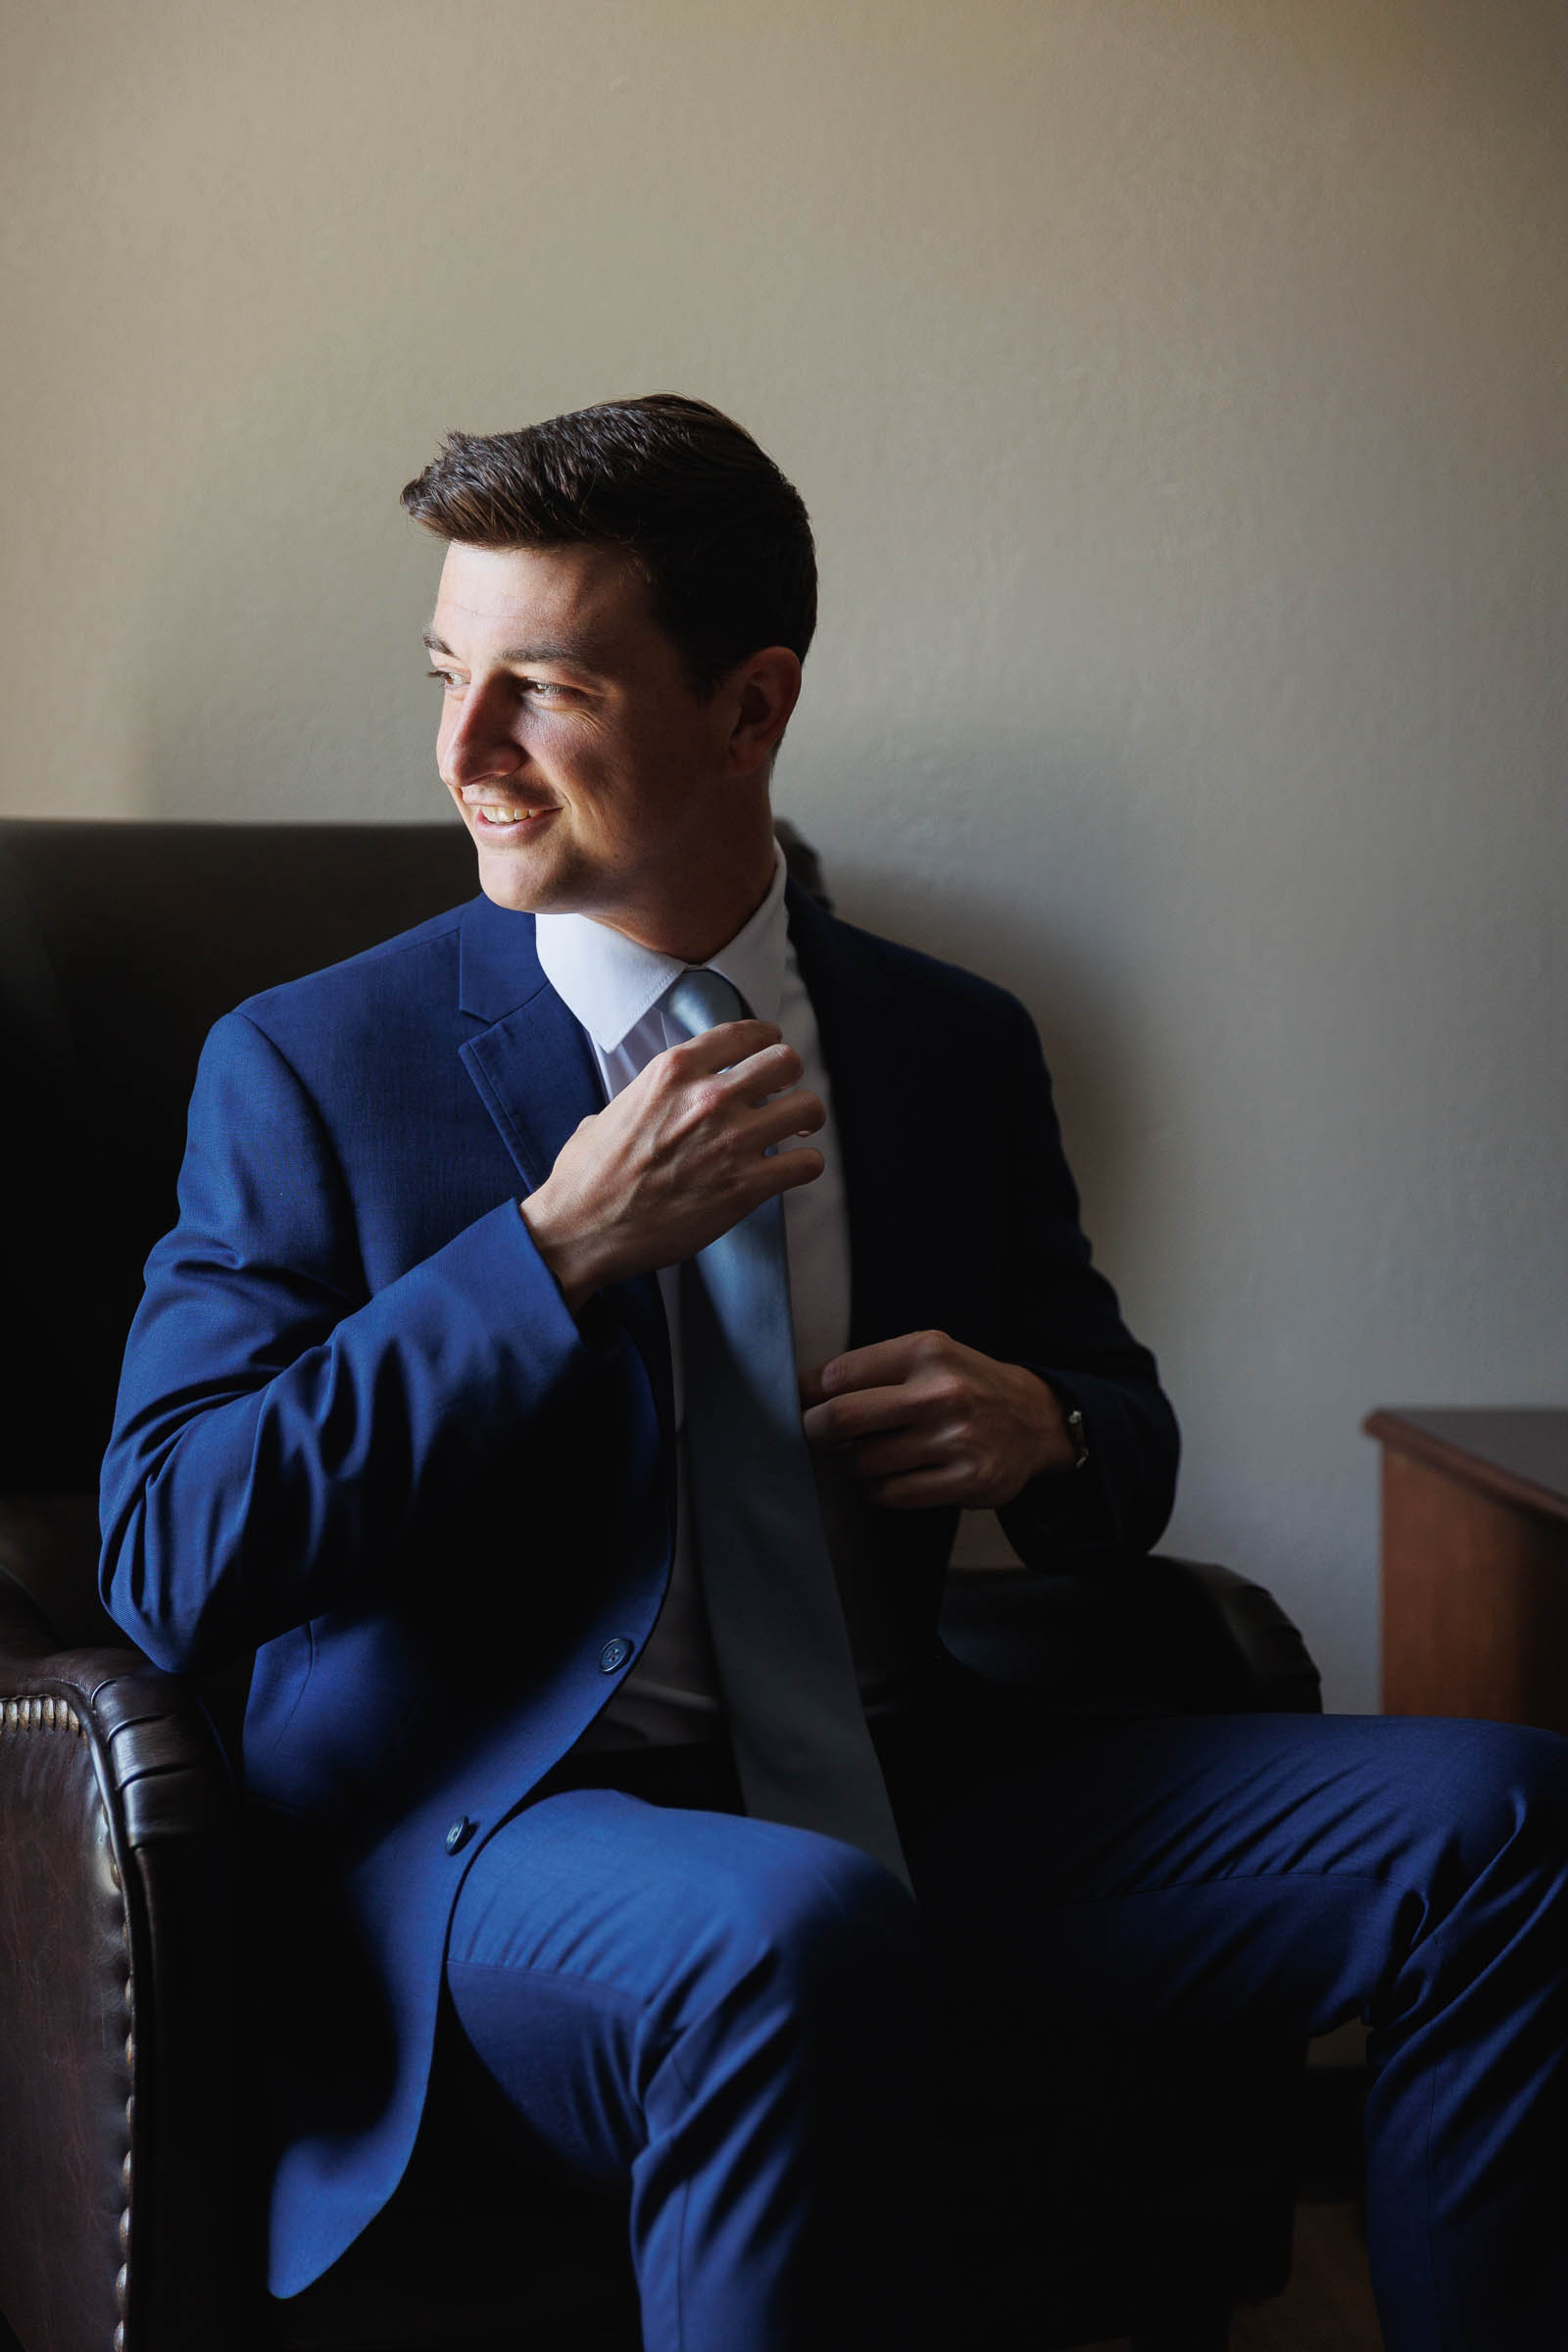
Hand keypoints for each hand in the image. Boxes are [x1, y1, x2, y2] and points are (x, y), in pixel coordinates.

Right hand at [520, 1020, 823, 1309]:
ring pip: (807, 1108)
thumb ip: (648, 1096)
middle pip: (785, 1062)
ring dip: (805, 1119)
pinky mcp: (745, 1187)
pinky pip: (806, 1163)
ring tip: (796, 1130)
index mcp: (674, 1071)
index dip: (766, 1039)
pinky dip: (805, 1165)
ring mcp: (731, 1142)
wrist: (583, 1229)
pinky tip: (790, 1168)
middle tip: (783, 1092)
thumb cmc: (589, 1175)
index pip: (744, 1033)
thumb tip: (656, 1103)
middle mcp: (709, 1098)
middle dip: (789, 1076)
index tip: (769, 1049)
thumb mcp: (612, 1109)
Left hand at [799, 1329, 1074, 1508]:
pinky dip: (879, 1489)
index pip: (838, 1375)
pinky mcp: (969, 1481)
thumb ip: (872, 1368)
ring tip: (866, 1454)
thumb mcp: (927, 1355)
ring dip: (853, 1463)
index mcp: (927, 1351)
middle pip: (842, 1418)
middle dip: (815, 1430)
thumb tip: (803, 1395)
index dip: (809, 1394)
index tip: (803, 1404)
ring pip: (864, 1463)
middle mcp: (943, 1392)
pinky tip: (891, 1476)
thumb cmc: (965, 1385)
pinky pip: (892, 1494)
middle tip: (815, 1434)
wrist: (1036, 1419)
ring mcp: (958, 1440)